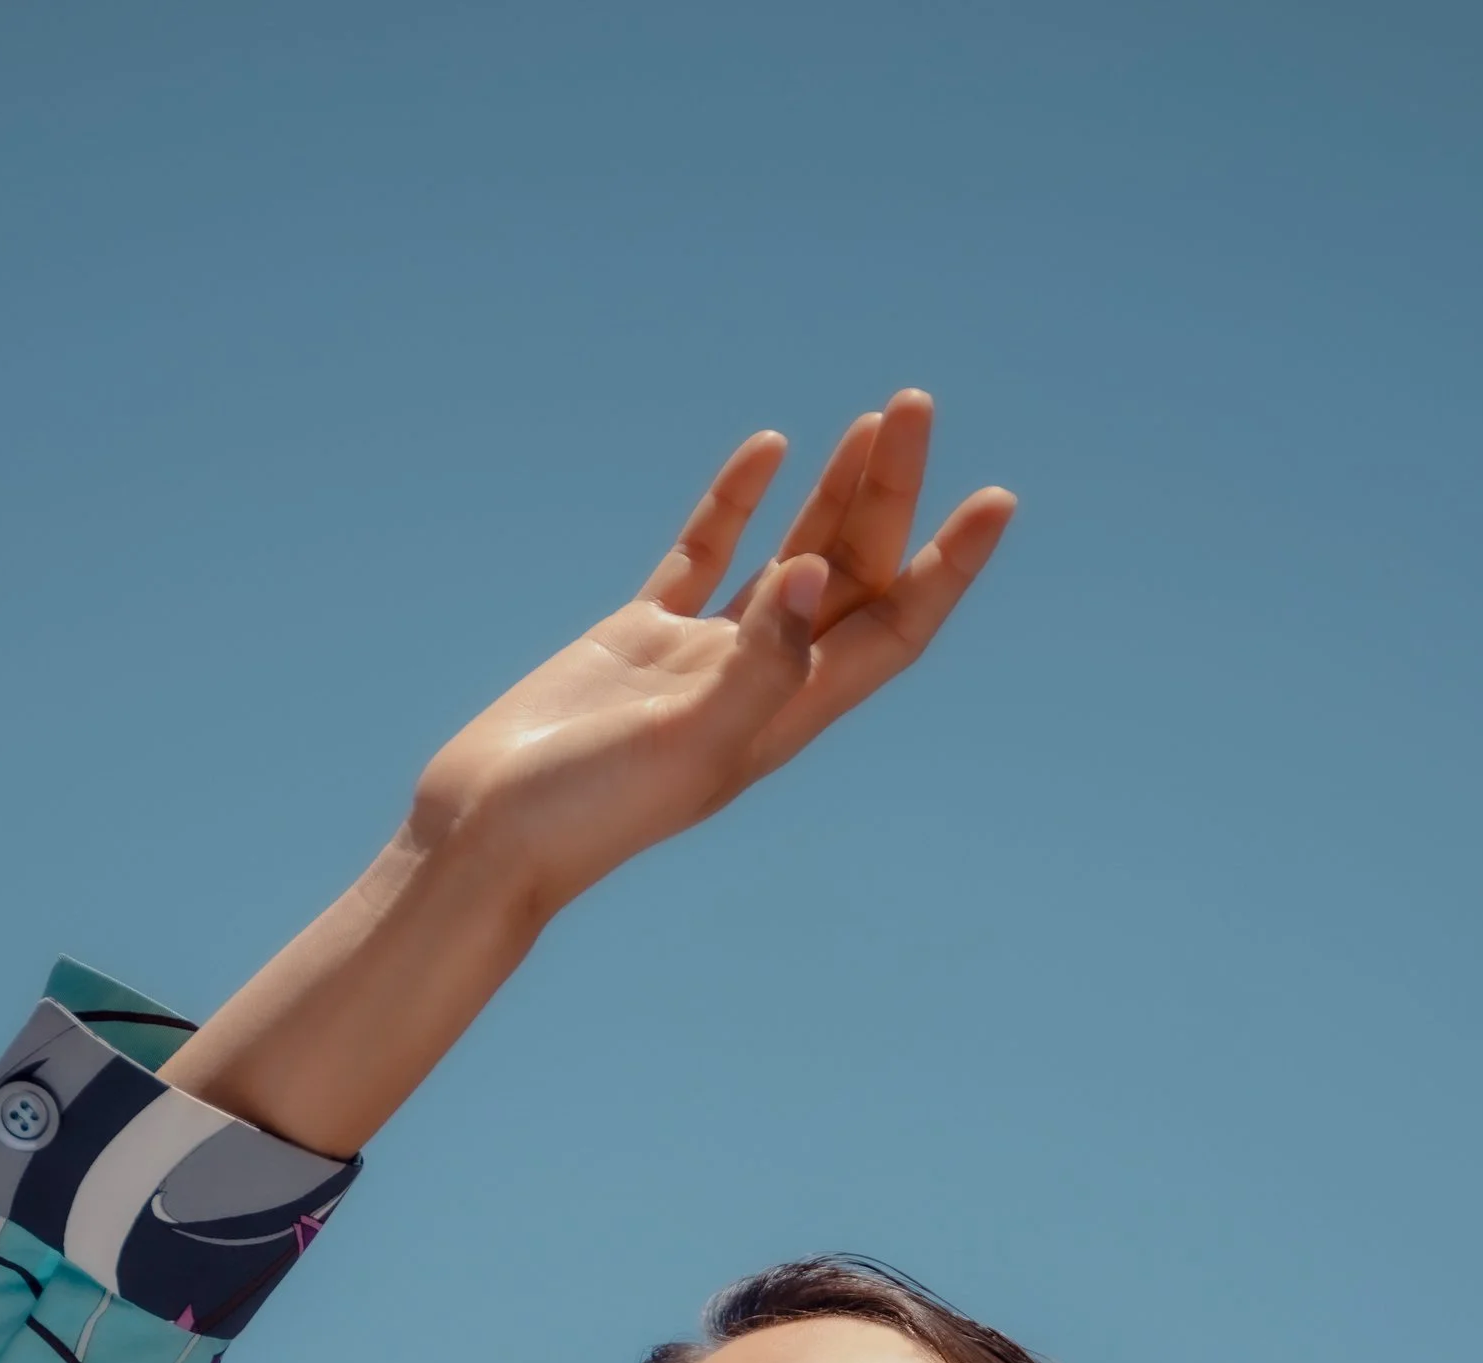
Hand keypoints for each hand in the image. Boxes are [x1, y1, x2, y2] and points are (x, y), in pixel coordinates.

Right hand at [410, 392, 1013, 914]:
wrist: (485, 836)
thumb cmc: (586, 810)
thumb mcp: (686, 741)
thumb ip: (758, 662)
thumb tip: (820, 574)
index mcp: (787, 716)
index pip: (893, 629)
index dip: (948, 568)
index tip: (997, 500)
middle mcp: (758, 684)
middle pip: (852, 578)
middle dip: (888, 496)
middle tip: (913, 407)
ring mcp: (698, 659)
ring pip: (791, 558)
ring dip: (836, 494)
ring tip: (877, 421)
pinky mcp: (638, 639)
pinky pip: (706, 557)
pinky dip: (738, 503)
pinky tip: (769, 448)